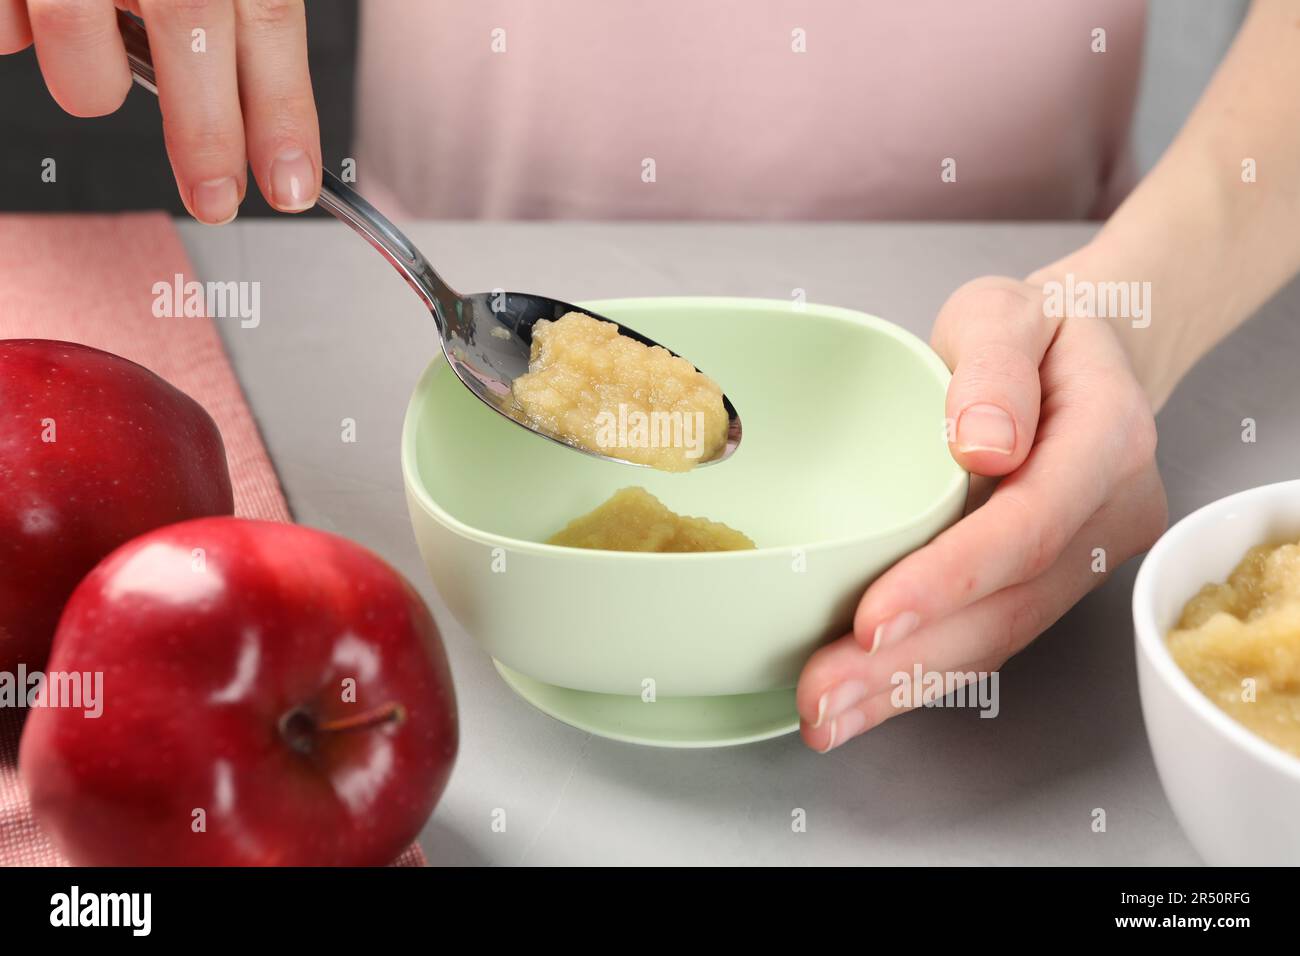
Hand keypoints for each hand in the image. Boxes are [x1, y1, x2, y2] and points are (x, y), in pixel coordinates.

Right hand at [0, 0, 320, 222]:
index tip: (292, 182)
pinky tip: (33, 12)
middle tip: (215, 197)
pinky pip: (7, 34)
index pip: (269, 14)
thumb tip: (258, 112)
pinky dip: (20, 34)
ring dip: (93, 80)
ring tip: (93, 47)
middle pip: (191, 30)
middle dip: (207, 136)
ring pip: (82, 49)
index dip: (283, 111)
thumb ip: (232, 4)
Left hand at [796, 276, 1167, 750]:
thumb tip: (983, 446)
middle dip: (910, 662)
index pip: (1028, 526)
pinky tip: (865, 701)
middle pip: (1009, 607)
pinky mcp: (1051, 583)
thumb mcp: (1007, 308)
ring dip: (908, 688)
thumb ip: (994, 367)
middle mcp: (1108, 515)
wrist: (1081, 354)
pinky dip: (924, 674)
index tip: (872, 622)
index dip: (951, 580)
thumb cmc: (1032, 330)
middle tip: (822, 701)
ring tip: (827, 720)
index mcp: (1107, 440)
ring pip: (998, 638)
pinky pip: (991, 637)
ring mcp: (1086, 558)